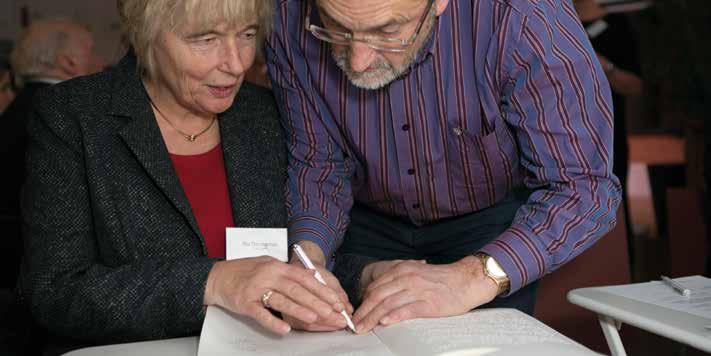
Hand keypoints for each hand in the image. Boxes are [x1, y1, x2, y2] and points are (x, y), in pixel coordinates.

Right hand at [204, 256, 345, 334]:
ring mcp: (256, 288)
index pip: (305, 278)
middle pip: (297, 289)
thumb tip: (313, 274)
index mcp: (278, 266)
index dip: (323, 290)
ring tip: (315, 318)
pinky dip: (272, 322)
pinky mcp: (244, 302)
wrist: (217, 277)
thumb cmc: (245, 272)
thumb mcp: (270, 264)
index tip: (337, 301)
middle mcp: (269, 275)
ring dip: (299, 310)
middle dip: (317, 302)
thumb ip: (291, 271)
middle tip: (333, 313)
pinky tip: (284, 329)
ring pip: (282, 300)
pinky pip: (260, 313)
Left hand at [353, 256, 497, 333]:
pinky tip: (384, 322)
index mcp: (401, 270)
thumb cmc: (441, 280)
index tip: (356, 315)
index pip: (374, 287)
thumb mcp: (415, 273)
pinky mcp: (428, 303)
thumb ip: (398, 282)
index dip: (362, 302)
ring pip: (388, 304)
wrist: (466, 280)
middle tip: (354, 325)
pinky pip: (407, 310)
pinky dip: (394, 316)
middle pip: (377, 297)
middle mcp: (406, 278)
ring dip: (372, 318)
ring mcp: (417, 290)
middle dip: (363, 313)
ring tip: (363, 328)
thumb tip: (380, 297)